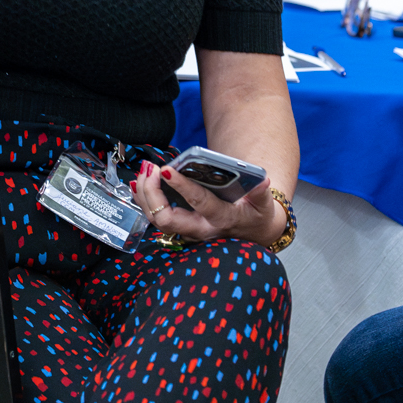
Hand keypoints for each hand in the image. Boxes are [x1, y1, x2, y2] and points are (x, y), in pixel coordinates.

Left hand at [131, 161, 285, 245]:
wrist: (253, 233)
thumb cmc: (256, 216)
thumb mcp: (264, 206)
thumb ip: (261, 194)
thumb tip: (262, 181)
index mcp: (221, 219)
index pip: (199, 202)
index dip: (181, 186)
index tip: (167, 170)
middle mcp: (201, 229)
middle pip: (167, 218)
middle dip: (153, 193)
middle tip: (151, 169)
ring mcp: (188, 231)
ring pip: (157, 220)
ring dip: (145, 195)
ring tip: (144, 171)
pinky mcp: (180, 228)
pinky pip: (156, 218)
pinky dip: (144, 200)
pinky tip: (138, 183)